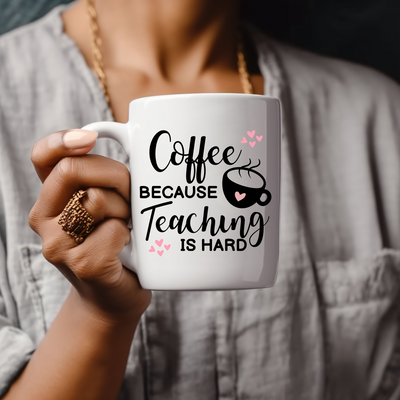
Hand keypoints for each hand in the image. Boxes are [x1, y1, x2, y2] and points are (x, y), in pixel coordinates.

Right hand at [29, 129, 150, 325]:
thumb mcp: (104, 206)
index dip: (62, 140)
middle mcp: (45, 219)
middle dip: (115, 175)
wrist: (113, 297)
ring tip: (126, 225)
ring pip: (97, 199)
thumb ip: (100, 178)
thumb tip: (120, 136)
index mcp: (50, 199)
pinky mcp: (83, 264)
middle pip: (73, 170)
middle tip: (130, 194)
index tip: (91, 138)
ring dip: (125, 208)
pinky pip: (114, 229)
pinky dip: (129, 234)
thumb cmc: (114, 244)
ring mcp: (58, 245)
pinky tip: (126, 247)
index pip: (42, 157)